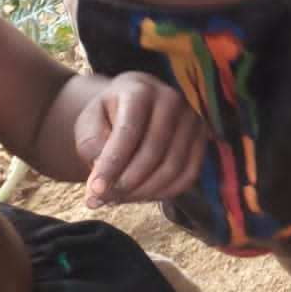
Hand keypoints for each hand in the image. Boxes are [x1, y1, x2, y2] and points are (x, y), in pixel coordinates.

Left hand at [72, 73, 208, 209]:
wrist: (136, 102)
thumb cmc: (108, 114)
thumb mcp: (88, 122)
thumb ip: (90, 146)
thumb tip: (102, 177)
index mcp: (140, 91)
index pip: (129, 131)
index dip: (112, 164)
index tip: (95, 190)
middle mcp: (171, 100)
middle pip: (153, 151)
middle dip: (126, 183)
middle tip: (103, 200)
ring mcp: (191, 118)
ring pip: (172, 167)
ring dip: (143, 191)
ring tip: (118, 200)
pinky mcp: (202, 137)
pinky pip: (189, 174)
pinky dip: (164, 192)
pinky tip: (142, 195)